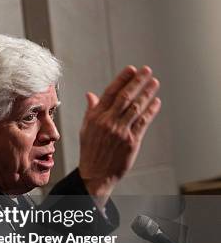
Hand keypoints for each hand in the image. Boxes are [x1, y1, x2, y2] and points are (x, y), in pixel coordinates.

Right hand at [78, 65, 160, 203]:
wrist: (96, 174)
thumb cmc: (90, 151)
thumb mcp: (86, 129)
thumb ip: (91, 111)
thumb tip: (90, 95)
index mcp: (95, 118)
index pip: (110, 93)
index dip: (122, 80)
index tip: (131, 69)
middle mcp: (108, 122)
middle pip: (125, 97)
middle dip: (137, 82)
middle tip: (146, 71)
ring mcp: (120, 132)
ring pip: (136, 107)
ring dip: (147, 93)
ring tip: (154, 82)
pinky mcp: (131, 141)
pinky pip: (143, 122)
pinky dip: (151, 110)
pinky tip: (156, 102)